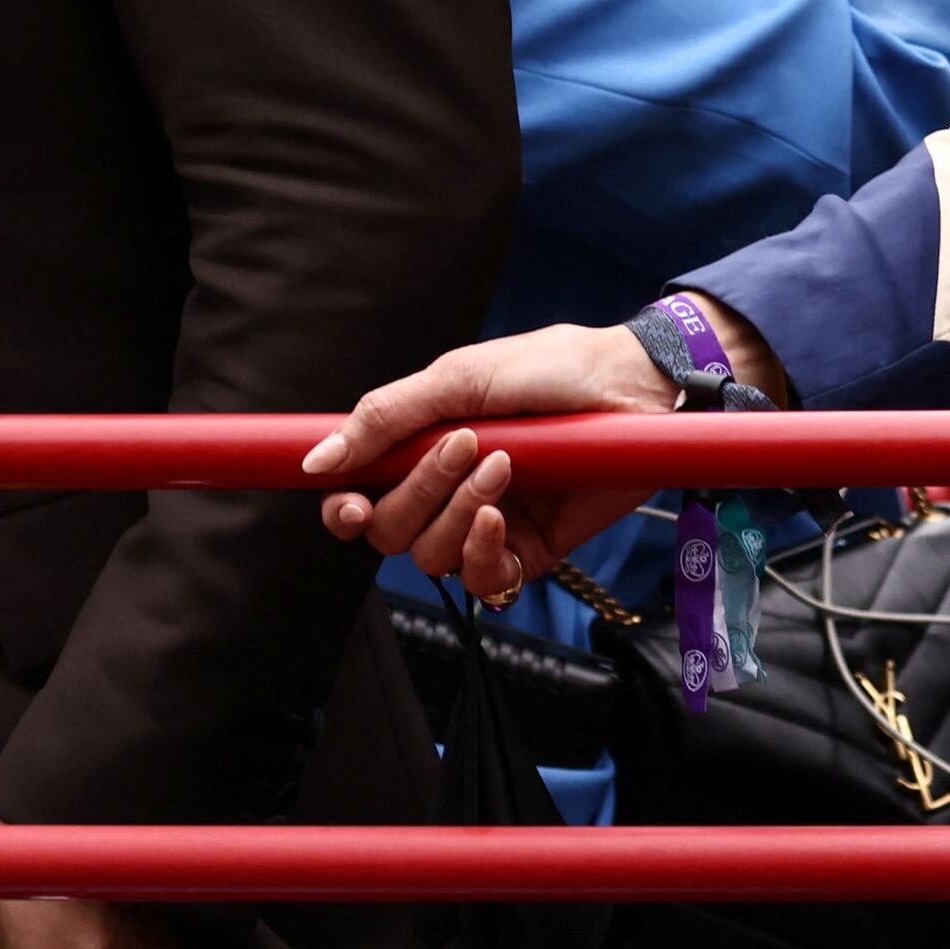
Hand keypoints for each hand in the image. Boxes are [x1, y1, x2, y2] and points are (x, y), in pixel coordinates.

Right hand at [305, 322, 680, 595]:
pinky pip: (480, 580)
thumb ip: (387, 419)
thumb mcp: (460, 379)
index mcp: (422, 448)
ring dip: (455, 512)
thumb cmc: (551, 368)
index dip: (341, 509)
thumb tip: (318, 461)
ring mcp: (487, 523)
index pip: (359, 496)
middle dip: (415, 493)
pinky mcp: (528, 551)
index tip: (348, 504)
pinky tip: (499, 514)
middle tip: (464, 445)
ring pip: (428, 556)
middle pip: (388, 530)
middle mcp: (447, 491)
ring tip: (502, 465)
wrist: (632, 384)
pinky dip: (478, 551)